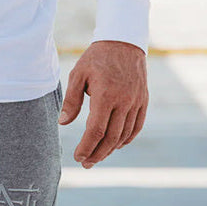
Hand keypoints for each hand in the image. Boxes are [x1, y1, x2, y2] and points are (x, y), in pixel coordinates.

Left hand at [58, 39, 147, 167]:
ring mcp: (136, 102)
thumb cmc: (96, 57)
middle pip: (111, 137)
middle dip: (97, 154)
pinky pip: (137, 126)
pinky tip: (116, 145)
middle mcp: (123, 101)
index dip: (86, 146)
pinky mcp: (143, 100)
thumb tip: (63, 123)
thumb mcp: (78, 74)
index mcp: (105, 95)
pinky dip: (127, 139)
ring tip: (98, 156)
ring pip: (124, 134)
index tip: (78, 156)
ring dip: (111, 149)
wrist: (123, 41)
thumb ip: (72, 100)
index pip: (95, 130)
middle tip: (86, 163)